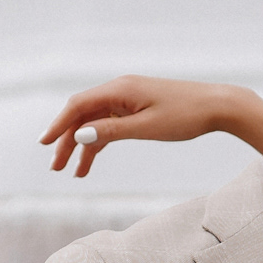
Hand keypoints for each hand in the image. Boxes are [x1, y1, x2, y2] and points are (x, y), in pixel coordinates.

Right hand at [39, 77, 235, 177]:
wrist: (219, 106)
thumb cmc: (186, 115)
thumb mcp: (147, 128)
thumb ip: (112, 131)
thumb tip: (80, 136)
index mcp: (120, 90)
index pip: (78, 106)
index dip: (59, 125)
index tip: (44, 144)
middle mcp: (120, 90)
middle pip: (83, 115)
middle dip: (67, 140)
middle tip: (55, 166)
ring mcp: (129, 99)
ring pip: (96, 122)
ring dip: (83, 146)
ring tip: (73, 172)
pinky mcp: (138, 108)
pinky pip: (111, 125)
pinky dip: (101, 142)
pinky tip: (91, 161)